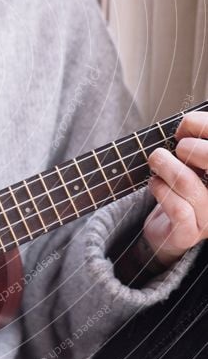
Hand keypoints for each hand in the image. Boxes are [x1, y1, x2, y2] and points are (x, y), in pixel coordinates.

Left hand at [143, 111, 207, 265]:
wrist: (168, 230)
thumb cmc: (182, 187)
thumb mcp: (191, 161)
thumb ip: (195, 140)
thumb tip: (187, 123)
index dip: (205, 127)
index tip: (186, 125)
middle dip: (191, 148)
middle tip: (177, 146)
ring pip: (189, 184)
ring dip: (166, 166)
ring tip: (156, 160)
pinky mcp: (189, 234)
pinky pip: (177, 208)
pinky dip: (160, 189)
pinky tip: (155, 183)